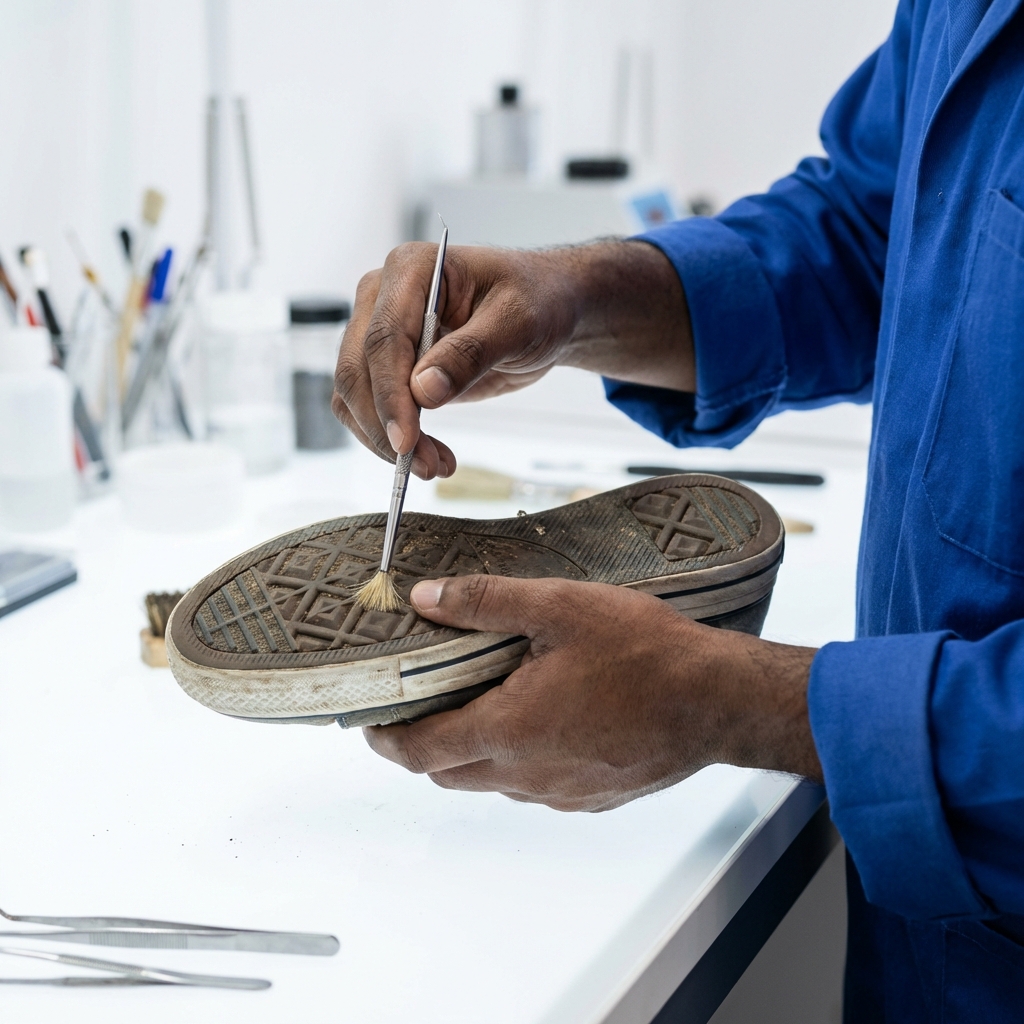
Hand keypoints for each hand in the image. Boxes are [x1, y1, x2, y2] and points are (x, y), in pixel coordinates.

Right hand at [333, 241, 694, 478]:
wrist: (545, 308)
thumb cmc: (536, 300)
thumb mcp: (517, 322)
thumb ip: (470, 353)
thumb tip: (423, 391)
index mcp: (410, 269)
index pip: (384, 338)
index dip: (391, 394)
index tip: (406, 440)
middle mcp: (383, 297)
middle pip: (358, 370)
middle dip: (386, 426)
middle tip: (426, 466)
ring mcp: (380, 331)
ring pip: (355, 395)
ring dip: (385, 439)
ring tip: (435, 465)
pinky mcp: (388, 365)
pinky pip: (369, 407)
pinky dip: (391, 438)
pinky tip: (428, 454)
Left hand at [364, 575, 821, 811]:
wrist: (717, 701)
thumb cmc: (646, 653)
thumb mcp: (558, 607)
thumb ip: (485, 601)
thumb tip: (427, 598)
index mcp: (508, 729)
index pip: (420, 750)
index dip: (386, 739)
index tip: (371, 725)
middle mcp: (527, 774)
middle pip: (448, 773)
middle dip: (423, 747)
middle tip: (418, 710)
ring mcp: (560, 792)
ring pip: (492, 782)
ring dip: (473, 753)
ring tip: (481, 706)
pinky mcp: (591, 797)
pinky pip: (535, 787)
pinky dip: (518, 761)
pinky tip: (540, 723)